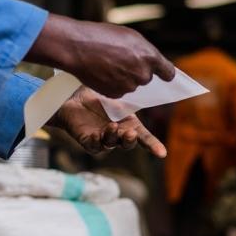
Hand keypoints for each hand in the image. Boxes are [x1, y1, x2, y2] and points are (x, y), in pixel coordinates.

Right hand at [26, 14, 175, 98]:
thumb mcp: (129, 36)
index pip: (169, 72)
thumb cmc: (102, 36)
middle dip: (138, 71)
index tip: (165, 75)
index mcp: (149, 56)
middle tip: (122, 60)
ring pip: (132, 84)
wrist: (77, 47)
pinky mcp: (116, 94)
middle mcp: (142, 74)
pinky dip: (113, 84)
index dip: (165, 73)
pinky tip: (102, 72)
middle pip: (147, 78)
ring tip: (108, 64)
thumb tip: (150, 61)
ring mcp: (129, 86)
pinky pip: (119, 91)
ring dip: (124, 78)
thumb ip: (144, 51)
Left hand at [50, 86, 167, 157]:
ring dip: (113, 137)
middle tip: (131, 133)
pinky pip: (93, 145)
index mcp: (128, 124)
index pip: (144, 137)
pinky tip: (97, 135)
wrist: (72, 97)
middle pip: (128, 143)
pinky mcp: (87, 141)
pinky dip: (96, 142)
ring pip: (111, 144)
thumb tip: (146, 82)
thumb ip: (132, 96)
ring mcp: (102, 139)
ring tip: (112, 126)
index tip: (162, 153)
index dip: (153, 145)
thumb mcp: (118, 95)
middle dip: (130, 140)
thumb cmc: (97, 97)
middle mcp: (118, 134)